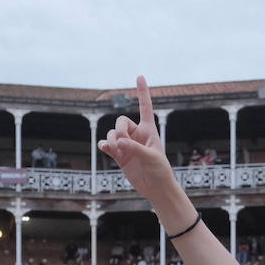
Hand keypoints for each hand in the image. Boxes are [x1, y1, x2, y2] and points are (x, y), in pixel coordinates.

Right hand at [97, 77, 184, 212]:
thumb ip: (135, 148)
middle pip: (121, 121)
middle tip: (122, 143)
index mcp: (149, 130)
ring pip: (112, 134)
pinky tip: (104, 148)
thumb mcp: (151, 157)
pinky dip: (104, 146)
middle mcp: (136, 135)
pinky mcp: (119, 156)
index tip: (140, 76)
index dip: (142, 92)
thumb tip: (118, 143)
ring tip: (116, 150)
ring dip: (111, 140)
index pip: (145, 107)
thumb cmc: (160, 170)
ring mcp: (127, 145)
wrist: (156, 188)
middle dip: (119, 130)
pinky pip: (107, 145)